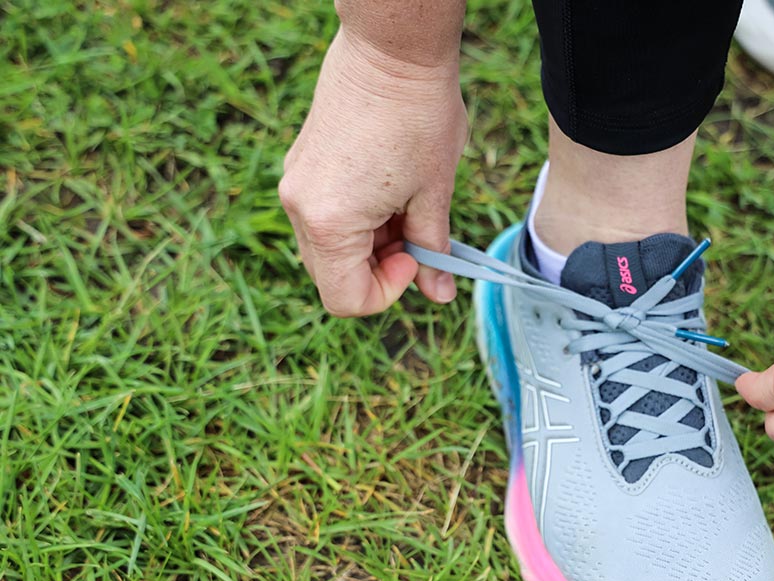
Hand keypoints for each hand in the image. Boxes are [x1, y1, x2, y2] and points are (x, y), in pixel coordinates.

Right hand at [278, 30, 467, 315]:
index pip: (345, 299)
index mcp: (329, 223)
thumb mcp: (434, 195)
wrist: (391, 50)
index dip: (388, 292)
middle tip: (415, 235)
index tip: (416, 259)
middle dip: (378, 269)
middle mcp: (299, 207)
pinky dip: (356, 220)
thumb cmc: (419, 117)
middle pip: (333, 276)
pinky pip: (323, 216)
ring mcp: (295, 183)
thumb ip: (432, 252)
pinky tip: (388, 188)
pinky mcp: (301, 165)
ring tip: (404, 205)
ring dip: (369, 244)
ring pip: (329, 248)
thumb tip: (440, 296)